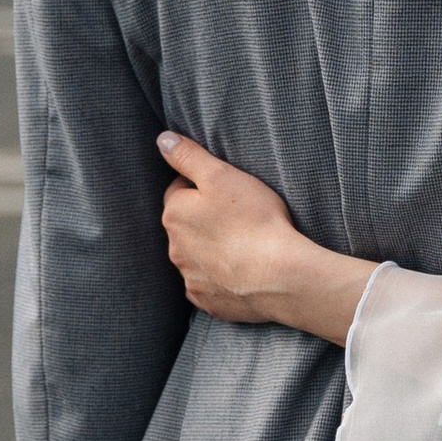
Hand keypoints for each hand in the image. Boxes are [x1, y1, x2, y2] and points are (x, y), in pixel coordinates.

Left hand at [159, 133, 373, 344]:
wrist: (278, 276)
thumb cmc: (254, 219)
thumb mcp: (221, 175)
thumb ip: (188, 155)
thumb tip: (162, 139)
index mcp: (175, 214)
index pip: (180, 191)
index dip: (203, 186)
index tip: (228, 190)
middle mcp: (175, 248)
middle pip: (186, 225)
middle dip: (204, 219)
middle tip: (238, 216)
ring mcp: (190, 278)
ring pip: (196, 256)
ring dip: (211, 249)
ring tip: (243, 244)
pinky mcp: (206, 301)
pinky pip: (208, 284)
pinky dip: (220, 277)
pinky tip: (242, 271)